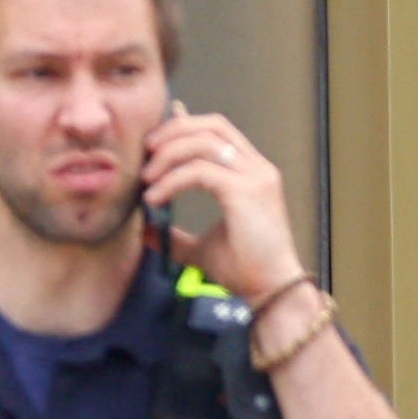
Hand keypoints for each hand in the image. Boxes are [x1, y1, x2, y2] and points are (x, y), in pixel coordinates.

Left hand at [140, 110, 308, 307]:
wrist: (271, 292)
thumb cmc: (245, 271)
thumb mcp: (201, 248)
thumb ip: (176, 234)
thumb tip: (145, 230)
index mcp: (252, 173)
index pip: (217, 130)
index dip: (184, 127)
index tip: (153, 145)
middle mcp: (257, 168)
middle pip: (211, 126)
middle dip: (173, 132)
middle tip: (146, 154)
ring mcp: (255, 177)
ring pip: (203, 143)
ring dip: (168, 155)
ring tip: (147, 179)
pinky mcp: (245, 192)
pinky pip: (199, 172)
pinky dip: (172, 180)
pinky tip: (155, 198)